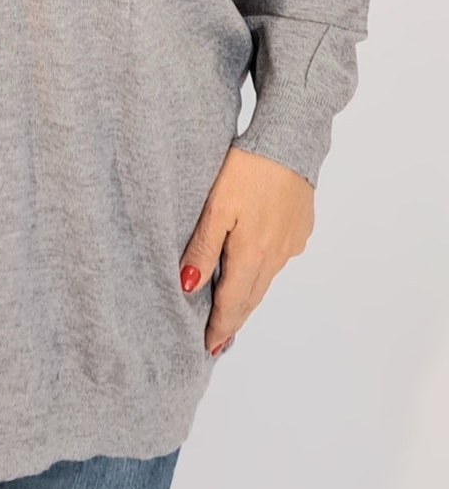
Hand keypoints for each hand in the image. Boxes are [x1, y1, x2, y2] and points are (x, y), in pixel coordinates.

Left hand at [178, 146, 314, 355]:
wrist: (289, 140)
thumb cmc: (247, 169)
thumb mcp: (215, 207)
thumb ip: (202, 248)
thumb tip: (188, 287)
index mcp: (252, 254)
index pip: (233, 304)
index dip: (220, 328)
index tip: (208, 348)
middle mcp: (276, 256)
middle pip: (251, 297)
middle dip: (234, 321)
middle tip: (218, 342)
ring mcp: (292, 244)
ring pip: (265, 279)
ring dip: (248, 296)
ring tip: (233, 310)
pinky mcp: (301, 229)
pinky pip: (278, 259)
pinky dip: (262, 270)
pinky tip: (253, 267)